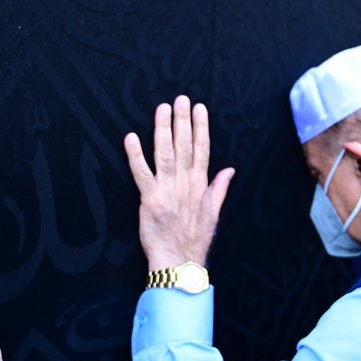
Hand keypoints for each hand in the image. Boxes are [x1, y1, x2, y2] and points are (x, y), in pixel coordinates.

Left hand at [125, 95, 235, 270]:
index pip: (203, 149)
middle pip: (185, 145)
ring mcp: (167, 189)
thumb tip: (230, 170)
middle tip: (181, 99)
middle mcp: (185, 183)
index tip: (199, 108)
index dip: (201, 127)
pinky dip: (135, 155)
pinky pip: (141, 173)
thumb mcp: (213, 213)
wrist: (179, 261)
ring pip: (165, 153)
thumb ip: (219, 188)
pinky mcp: (150, 199)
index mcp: (200, 184)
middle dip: (183, 121)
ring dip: (163, 129)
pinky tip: (131, 137)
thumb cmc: (195, 240)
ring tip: (162, 109)